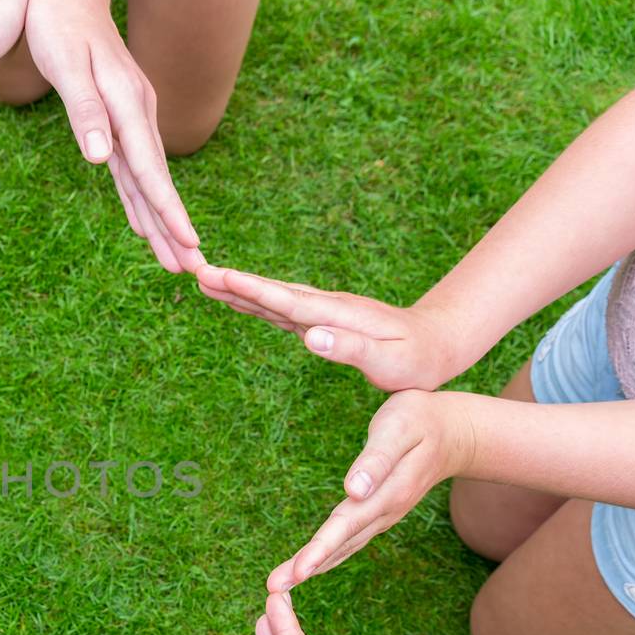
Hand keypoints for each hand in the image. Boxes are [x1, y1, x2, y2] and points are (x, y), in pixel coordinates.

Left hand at [24, 0, 200, 272]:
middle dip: (174, 229)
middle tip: (194, 271)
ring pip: (147, 180)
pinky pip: (133, 169)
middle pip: (157, 183)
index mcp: (127, 107)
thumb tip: (101, 159)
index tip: (188, 244)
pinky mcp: (121, 119)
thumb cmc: (60, 25)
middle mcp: (137, 115)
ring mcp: (132, 119)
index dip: (167, 211)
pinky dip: (140, 199)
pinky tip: (144, 223)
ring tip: (175, 260)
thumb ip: (85, 112)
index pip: (149, 170)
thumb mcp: (65, 65)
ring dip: (160, 221)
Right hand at [195, 266, 466, 391]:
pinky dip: (257, 301)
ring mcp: (323, 311)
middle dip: (233, 284)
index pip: (285, 301)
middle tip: (196, 272)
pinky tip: (241, 299)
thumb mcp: (389, 362)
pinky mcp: (323, 320)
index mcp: (336, 315)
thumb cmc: (416, 360)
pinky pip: (282, 309)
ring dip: (240, 290)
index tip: (218, 276)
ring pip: (273, 298)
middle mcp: (325, 307)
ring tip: (206, 280)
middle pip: (271, 293)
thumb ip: (351, 349)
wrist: (438, 343)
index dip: (250, 290)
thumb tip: (309, 337)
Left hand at [268, 389, 476, 592]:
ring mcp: (382, 517)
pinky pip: (348, 541)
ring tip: (279, 584)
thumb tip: (353, 490)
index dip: (321, 548)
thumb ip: (377, 459)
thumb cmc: (421, 420)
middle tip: (273, 587)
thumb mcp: (399, 428)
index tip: (297, 572)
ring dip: (312, 567)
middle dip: (306, 567)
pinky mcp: (377, 515)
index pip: (347, 525)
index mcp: (388, 493)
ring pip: (342, 547)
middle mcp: (385, 512)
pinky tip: (307, 569)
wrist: (454, 434)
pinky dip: (326, 557)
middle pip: (340, 544)